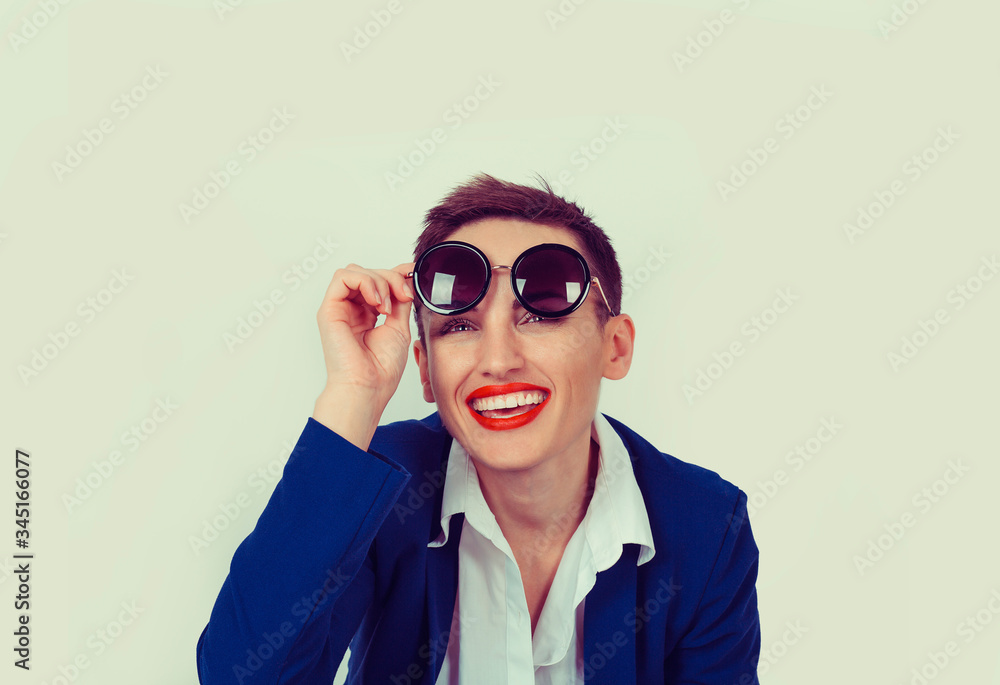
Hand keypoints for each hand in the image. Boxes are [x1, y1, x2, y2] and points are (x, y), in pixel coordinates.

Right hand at [312, 261, 415, 447]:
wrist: (368, 387)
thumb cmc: (381, 368)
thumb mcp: (399, 326)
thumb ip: (400, 300)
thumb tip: (406, 277)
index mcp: (367, 314)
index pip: (378, 281)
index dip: (397, 273)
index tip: (414, 274)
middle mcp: (351, 309)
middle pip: (369, 273)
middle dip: (392, 278)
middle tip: (405, 296)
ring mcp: (339, 308)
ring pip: (356, 271)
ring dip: (379, 281)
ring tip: (387, 307)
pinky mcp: (329, 309)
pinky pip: (342, 277)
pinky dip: (365, 281)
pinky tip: (376, 301)